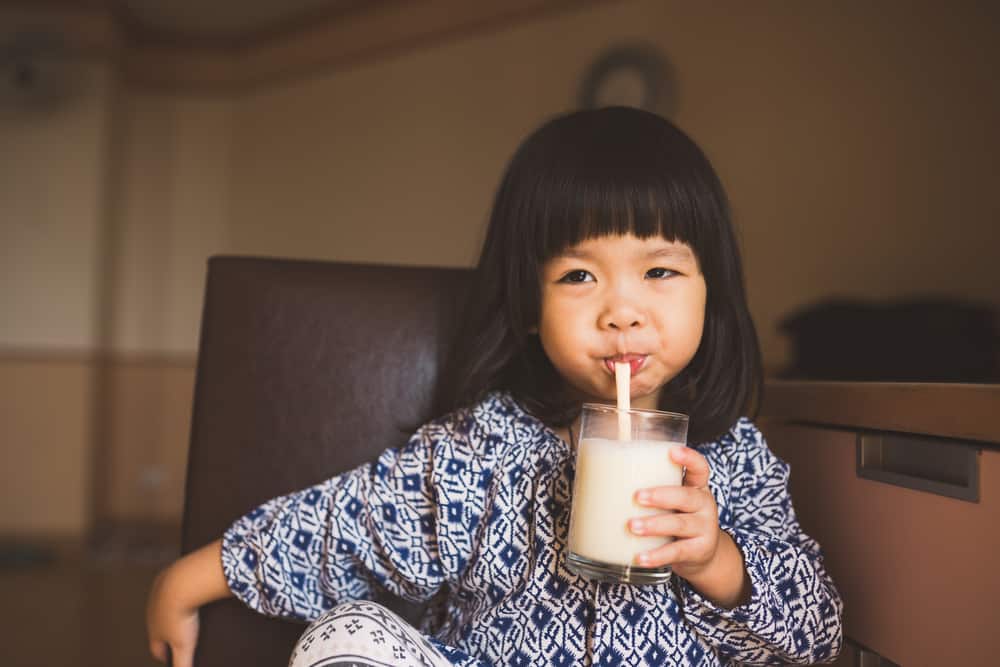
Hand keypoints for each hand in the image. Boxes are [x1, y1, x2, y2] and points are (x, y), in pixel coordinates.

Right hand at [147, 564, 200, 666]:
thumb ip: (182, 664)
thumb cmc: (181, 616)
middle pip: (155, 628)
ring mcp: (156, 597)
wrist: (180, 584)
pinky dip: (171, 593)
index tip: (166, 658)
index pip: (156, 648)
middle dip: (161, 634)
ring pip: (158, 608)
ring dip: (165, 613)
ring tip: (174, 617)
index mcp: (155, 631)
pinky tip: (179, 592)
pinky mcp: (164, 580)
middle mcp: (152, 614)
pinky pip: (165, 588)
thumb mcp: (183, 646)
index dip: (162, 655)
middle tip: (169, 638)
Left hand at [628, 446, 719, 577]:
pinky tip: (640, 557)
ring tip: (632, 526)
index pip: (699, 467)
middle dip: (661, 495)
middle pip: (686, 496)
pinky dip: (657, 555)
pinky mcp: (698, 551)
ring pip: (679, 524)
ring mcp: (704, 529)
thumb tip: (595, 476)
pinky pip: (676, 553)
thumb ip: (649, 487)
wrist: (701, 554)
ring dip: (654, 525)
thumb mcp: (671, 500)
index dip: (688, 458)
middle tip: (637, 496)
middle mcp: (703, 505)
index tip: (671, 451)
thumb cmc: (676, 516)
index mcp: (696, 486)